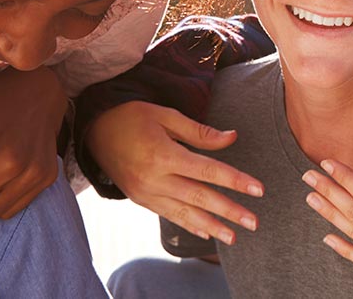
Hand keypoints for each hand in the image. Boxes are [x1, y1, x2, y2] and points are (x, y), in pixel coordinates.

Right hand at [86, 101, 262, 243]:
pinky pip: (169, 216)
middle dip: (229, 211)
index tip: (258, 190)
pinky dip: (189, 226)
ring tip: (234, 237)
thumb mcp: (165, 115)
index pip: (207, 171)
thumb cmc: (132, 117)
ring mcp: (147, 193)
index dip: (235, 181)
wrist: (94, 132)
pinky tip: (206, 233)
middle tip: (253, 223)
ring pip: (185, 214)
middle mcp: (155, 179)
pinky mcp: (142, 200)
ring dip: (212, 226)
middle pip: (200, 198)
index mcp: (163, 155)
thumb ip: (199, 131)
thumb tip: (232, 138)